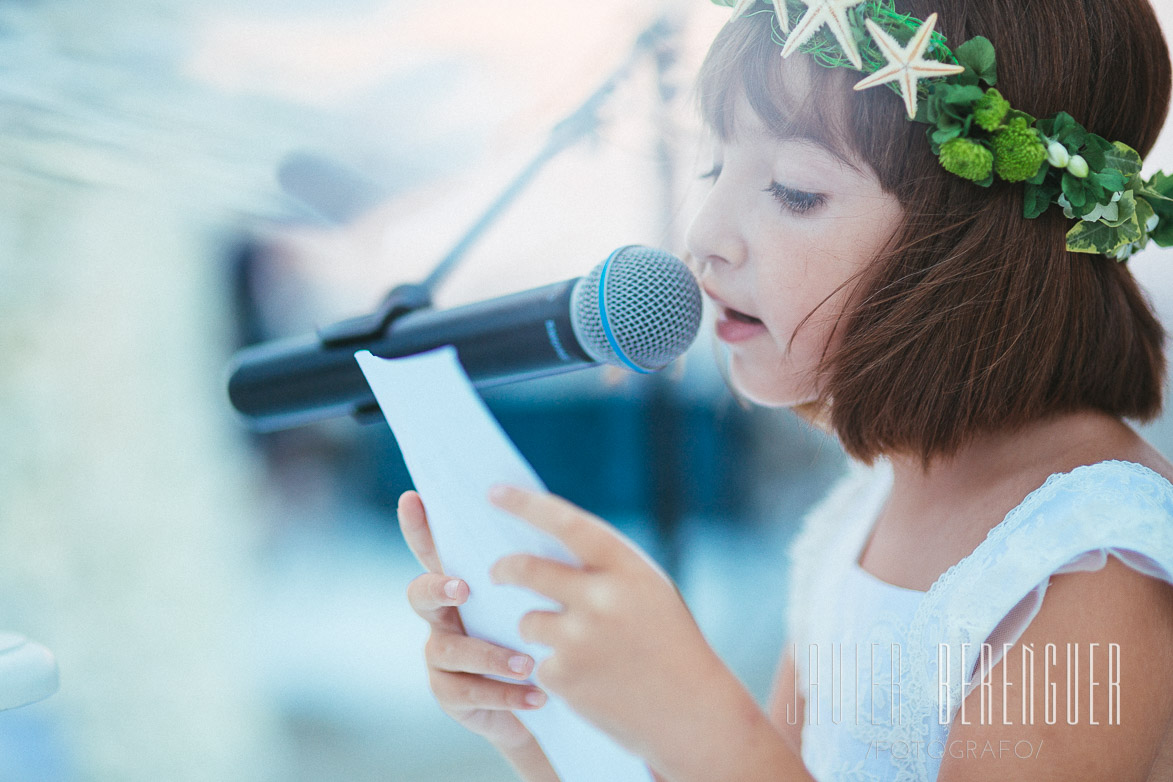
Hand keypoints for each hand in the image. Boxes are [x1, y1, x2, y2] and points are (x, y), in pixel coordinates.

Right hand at [398, 490, 549, 752]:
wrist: (543, 700)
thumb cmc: (540, 636)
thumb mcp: (537, 600)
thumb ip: (530, 568)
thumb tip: (546, 518)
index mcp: (460, 584)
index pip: (434, 550)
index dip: (418, 526)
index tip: (413, 499)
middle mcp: (442, 616)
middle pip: (421, 595)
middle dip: (437, 588)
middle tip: (463, 588)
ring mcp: (441, 656)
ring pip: (451, 650)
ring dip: (489, 655)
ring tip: (526, 663)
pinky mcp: (450, 694)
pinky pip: (470, 694)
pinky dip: (506, 694)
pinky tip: (537, 696)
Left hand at [487, 486, 734, 764]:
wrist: (691, 712)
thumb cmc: (668, 641)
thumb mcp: (647, 589)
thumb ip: (603, 566)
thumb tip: (542, 542)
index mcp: (627, 568)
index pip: (566, 523)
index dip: (526, 505)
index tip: (495, 492)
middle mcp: (601, 599)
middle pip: (526, 570)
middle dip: (504, 569)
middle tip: (497, 571)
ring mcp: (580, 640)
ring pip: (528, 621)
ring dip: (538, 628)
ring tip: (577, 645)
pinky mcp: (564, 677)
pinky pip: (538, 661)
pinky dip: (553, 667)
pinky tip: (587, 678)